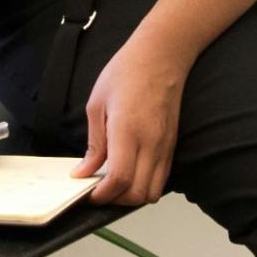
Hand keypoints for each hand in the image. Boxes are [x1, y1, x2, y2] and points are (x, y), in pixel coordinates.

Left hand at [71, 34, 192, 205]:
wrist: (161, 55)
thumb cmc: (127, 72)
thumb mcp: (97, 104)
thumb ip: (94, 144)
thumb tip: (84, 172)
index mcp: (128, 130)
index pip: (119, 179)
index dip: (102, 194)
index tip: (88, 193)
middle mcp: (151, 142)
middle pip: (137, 193)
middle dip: (115, 200)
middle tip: (98, 191)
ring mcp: (165, 146)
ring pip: (152, 192)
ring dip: (132, 196)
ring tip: (114, 185)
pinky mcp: (172, 145)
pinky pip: (162, 179)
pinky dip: (145, 186)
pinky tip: (130, 174)